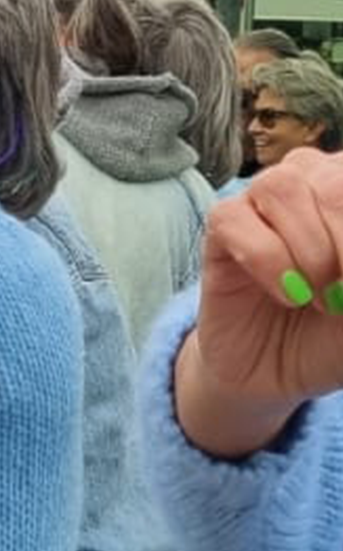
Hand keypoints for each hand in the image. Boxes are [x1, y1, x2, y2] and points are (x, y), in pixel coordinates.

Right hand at [196, 150, 342, 401]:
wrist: (276, 370)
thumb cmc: (330, 333)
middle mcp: (312, 180)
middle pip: (333, 180)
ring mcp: (261, 200)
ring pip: (281, 187)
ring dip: (310, 250)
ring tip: (321, 297)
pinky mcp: (221, 228)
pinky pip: (234, 220)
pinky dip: (268, 260)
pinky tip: (288, 295)